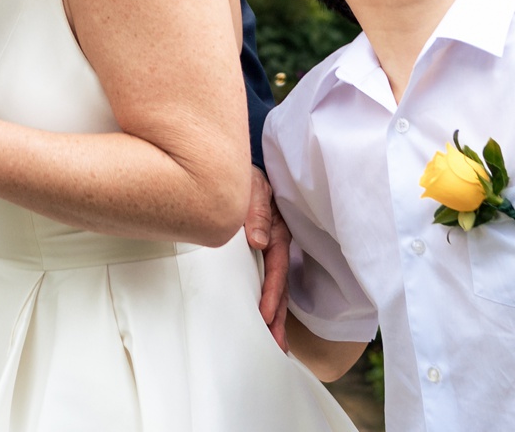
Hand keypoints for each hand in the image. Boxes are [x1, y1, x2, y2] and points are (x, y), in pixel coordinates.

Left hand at [245, 167, 291, 349]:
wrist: (233, 167)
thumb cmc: (246, 177)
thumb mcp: (253, 186)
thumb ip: (256, 210)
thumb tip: (259, 241)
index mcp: (278, 231)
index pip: (277, 268)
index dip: (273, 293)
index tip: (267, 315)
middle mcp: (276, 244)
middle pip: (281, 287)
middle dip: (279, 317)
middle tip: (275, 345)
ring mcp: (269, 250)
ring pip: (275, 289)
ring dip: (276, 317)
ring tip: (275, 346)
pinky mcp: (259, 253)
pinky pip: (265, 281)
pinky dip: (267, 303)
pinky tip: (266, 323)